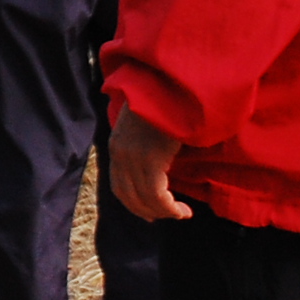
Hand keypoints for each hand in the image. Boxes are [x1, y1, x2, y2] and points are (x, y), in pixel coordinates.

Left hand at [109, 107, 191, 222]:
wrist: (167, 83)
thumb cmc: (161, 101)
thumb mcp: (143, 124)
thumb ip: (142, 143)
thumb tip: (155, 163)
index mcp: (116, 146)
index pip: (119, 187)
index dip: (133, 205)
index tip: (149, 214)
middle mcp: (120, 154)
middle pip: (129, 197)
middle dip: (148, 212)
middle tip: (166, 216)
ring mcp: (134, 157)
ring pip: (145, 199)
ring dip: (164, 212)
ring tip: (181, 213)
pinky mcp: (150, 158)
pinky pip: (158, 195)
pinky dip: (170, 208)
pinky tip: (183, 210)